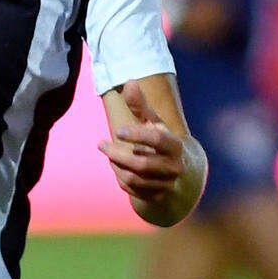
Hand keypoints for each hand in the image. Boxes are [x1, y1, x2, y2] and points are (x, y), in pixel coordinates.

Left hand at [101, 80, 200, 224]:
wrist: (176, 169)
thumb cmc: (159, 140)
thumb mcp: (152, 122)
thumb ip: (140, 106)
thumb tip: (129, 82)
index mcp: (175, 145)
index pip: (157, 140)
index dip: (137, 135)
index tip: (118, 131)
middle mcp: (175, 167)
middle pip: (142, 164)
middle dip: (118, 154)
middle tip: (102, 144)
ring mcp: (167, 184)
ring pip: (133, 178)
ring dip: (116, 165)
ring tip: (109, 153)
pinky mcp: (157, 196)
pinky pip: (131, 189)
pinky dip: (119, 177)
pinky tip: (116, 167)